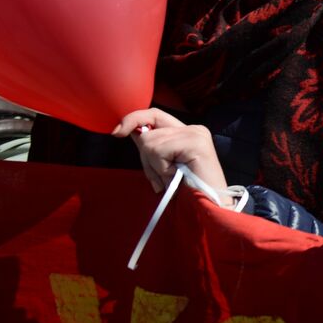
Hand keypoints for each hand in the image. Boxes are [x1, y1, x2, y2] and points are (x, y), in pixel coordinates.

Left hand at [113, 108, 230, 202]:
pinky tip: (176, 176)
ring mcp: (196, 134)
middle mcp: (192, 129)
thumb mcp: (162, 166)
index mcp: (186, 132)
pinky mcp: (195, 142)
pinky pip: (159, 150)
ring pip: (150, 142)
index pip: (154, 114)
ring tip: (172, 178)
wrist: (206, 208)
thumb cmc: (184, 192)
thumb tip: (130, 130)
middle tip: (162, 177)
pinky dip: (162, 168)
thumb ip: (151, 147)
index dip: (133, 119)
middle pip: (148, 129)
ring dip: (156, 167)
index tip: (116, 132)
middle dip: (146, 157)